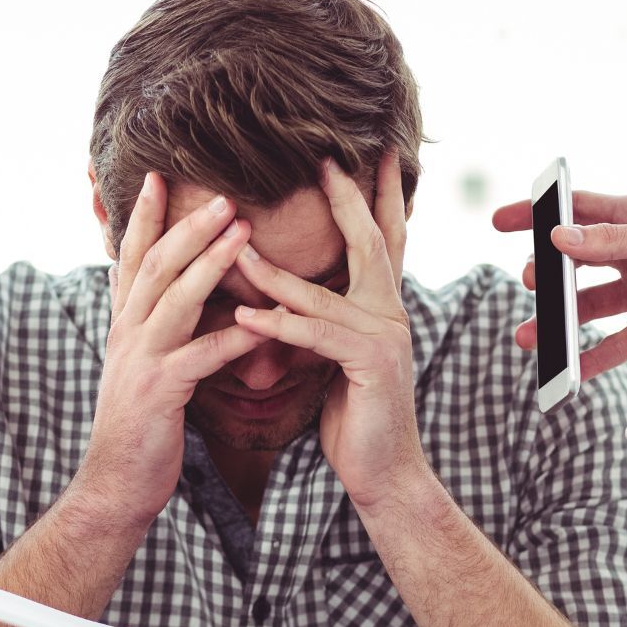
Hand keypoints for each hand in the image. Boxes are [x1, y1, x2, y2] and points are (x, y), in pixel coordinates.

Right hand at [77, 173, 270, 524]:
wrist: (115, 483)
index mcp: (124, 324)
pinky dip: (234, 336)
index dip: (144, 217)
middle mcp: (127, 333)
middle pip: (156, 266)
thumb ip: (140, 324)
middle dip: (188, 225)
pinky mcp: (160, 392)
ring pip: (176, 299)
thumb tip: (136, 286)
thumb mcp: (135, 365)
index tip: (160, 176)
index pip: (133, 258)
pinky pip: (202, 356)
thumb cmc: (138, 425)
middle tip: (224, 193)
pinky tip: (264, 322)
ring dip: (210, 262)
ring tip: (244, 232)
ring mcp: (140, 361)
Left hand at [231, 154, 423, 508]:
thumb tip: (292, 295)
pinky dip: (278, 324)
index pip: (383, 239)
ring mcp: (385, 337)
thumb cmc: (355, 417)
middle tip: (324, 158)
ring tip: (236, 246)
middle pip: (370, 242)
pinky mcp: (369, 365)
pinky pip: (315, 335)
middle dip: (347, 198)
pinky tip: (245, 316)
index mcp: (383, 308)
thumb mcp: (337, 359)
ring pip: (323, 292)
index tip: (369, 154)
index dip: (376, 196)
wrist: (384, 472)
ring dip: (274, 271)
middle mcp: (391, 314)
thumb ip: (324, 322)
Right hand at [490, 191, 626, 379]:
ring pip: (587, 309)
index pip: (575, 214)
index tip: (501, 222)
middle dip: (545, 276)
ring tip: (529, 337)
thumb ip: (611, 242)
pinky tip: (566, 372)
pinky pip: (614, 346)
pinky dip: (589, 361)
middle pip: (574, 265)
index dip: (537, 216)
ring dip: (558, 323)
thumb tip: (559, 240)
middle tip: (529, 283)